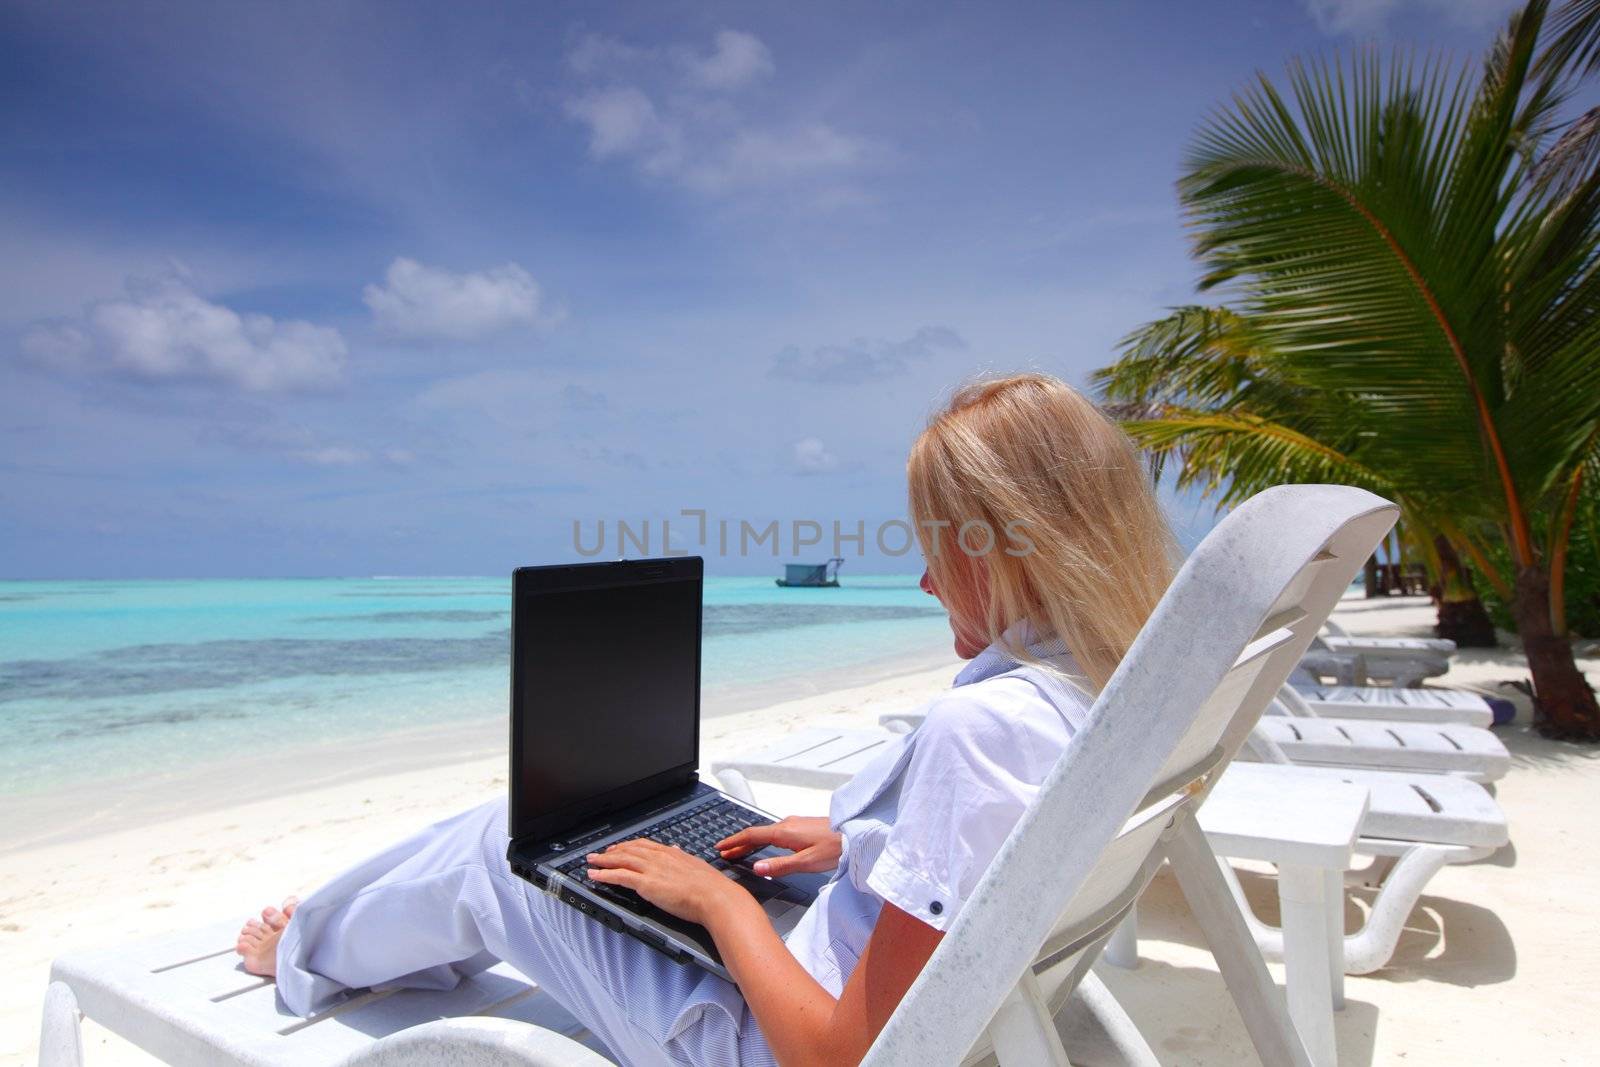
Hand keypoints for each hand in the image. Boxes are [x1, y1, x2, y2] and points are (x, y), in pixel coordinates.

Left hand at [585, 839, 744, 926]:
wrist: (715, 896)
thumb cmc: (711, 887)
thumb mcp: (696, 866)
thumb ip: (683, 859)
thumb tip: (677, 850)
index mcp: (672, 853)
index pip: (644, 845)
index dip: (629, 846)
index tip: (620, 847)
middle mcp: (659, 858)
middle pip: (629, 850)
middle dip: (611, 851)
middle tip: (599, 854)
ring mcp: (652, 870)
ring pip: (621, 860)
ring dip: (603, 861)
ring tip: (591, 862)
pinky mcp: (647, 884)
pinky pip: (620, 877)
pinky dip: (604, 875)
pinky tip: (594, 876)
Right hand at [717, 816, 841, 876]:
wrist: (855, 835)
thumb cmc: (834, 849)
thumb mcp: (806, 863)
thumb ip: (780, 866)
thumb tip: (756, 868)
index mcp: (784, 832)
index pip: (751, 835)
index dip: (734, 842)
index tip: (720, 847)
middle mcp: (787, 824)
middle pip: (756, 834)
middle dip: (738, 843)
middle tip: (725, 853)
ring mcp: (794, 824)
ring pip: (765, 833)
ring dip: (750, 842)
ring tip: (739, 852)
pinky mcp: (801, 827)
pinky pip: (774, 833)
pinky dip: (762, 840)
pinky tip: (765, 847)